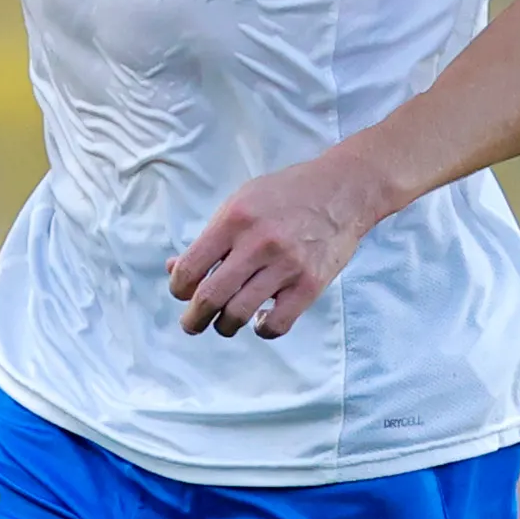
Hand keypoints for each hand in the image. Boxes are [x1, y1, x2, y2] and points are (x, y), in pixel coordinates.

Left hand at [167, 151, 394, 337]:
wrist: (343, 190)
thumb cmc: (286, 195)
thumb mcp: (241, 202)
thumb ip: (210, 237)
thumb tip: (176, 270)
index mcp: (234, 219)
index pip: (190, 268)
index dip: (179, 288)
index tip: (183, 293)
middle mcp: (257, 243)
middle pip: (210, 297)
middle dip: (193, 319)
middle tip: (192, 324)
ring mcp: (286, 265)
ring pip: (239, 315)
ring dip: (225, 326)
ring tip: (226, 323)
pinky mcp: (310, 284)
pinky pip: (277, 324)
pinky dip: (263, 329)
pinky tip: (261, 319)